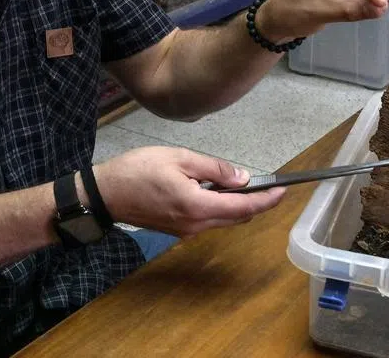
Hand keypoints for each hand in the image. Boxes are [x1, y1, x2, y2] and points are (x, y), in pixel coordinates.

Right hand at [93, 147, 285, 237]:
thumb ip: (214, 168)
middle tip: (269, 184)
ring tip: (240, 182)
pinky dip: (219, 206)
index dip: (267, 200)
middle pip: (237, 217)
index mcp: (198, 206)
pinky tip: (215, 189)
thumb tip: (242, 177)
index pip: (243, 206)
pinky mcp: (178, 230)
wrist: (105, 194)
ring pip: (223, 219)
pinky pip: (208, 219)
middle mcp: (195, 225)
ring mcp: (186, 231)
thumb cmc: (137, 170)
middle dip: (256, 203)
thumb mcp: (179, 158)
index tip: (283, 190)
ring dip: (236, 204)